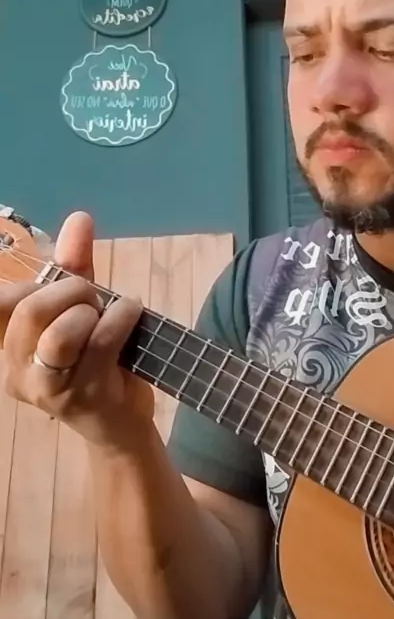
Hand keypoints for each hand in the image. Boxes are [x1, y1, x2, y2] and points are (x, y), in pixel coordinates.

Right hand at [0, 211, 153, 449]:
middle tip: (92, 294)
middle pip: (28, 311)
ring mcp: (50, 389)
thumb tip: (79, 218)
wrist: (121, 421)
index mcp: (9, 349)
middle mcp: (18, 372)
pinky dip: (121, 315)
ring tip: (110, 310)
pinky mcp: (86, 396)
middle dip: (70, 290)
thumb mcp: (79, 309)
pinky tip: (133, 311)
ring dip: (92, 309)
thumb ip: (73, 266)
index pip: (1, 304)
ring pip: (60, 333)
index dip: (31, 283)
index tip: (64, 282)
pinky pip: (101, 342)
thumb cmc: (95, 361)